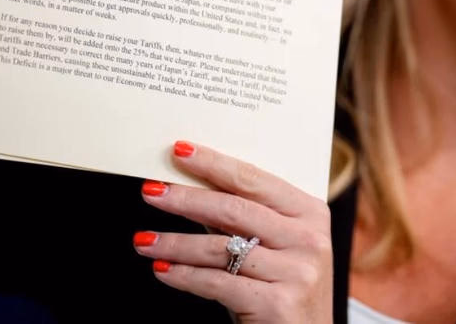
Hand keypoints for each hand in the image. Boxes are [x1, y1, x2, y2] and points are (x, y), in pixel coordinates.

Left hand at [134, 141, 332, 322]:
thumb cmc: (287, 286)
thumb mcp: (280, 245)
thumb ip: (246, 218)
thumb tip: (193, 187)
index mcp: (311, 213)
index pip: (255, 179)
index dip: (215, 164)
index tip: (180, 152)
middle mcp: (309, 239)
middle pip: (235, 209)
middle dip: (186, 199)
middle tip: (151, 192)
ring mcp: (296, 272)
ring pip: (221, 247)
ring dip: (174, 242)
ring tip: (143, 239)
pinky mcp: (277, 303)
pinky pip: (217, 282)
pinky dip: (184, 275)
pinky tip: (162, 269)